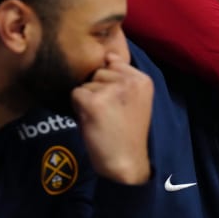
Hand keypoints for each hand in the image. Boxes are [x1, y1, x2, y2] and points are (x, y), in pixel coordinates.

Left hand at [72, 52, 152, 184]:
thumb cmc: (129, 132)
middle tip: (110, 113)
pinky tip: (93, 122)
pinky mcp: (93, 102)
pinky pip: (75, 94)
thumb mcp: (135, 100)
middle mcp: (129, 81)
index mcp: (143, 79)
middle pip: (98, 72)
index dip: (110, 83)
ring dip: (88, 100)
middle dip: (98, 90)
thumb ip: (123, 76)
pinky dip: (78, 109)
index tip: (119, 103)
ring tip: (102, 119)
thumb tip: (108, 55)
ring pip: (85, 84)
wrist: (126, 162)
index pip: (114, 63)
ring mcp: (111, 90)